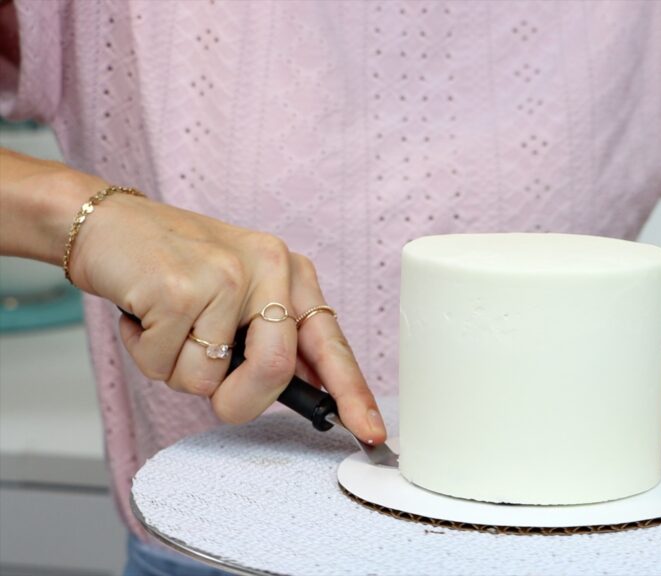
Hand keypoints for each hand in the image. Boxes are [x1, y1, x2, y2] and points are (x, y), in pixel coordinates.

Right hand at [56, 170, 384, 441]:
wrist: (109, 225)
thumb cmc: (175, 267)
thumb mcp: (240, 294)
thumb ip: (272, 339)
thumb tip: (309, 396)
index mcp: (292, 273)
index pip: (331, 343)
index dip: (353, 393)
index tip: (371, 432)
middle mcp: (270, 268)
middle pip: (275, 372)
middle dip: (238, 400)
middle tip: (213, 385)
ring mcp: (226, 275)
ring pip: (211, 380)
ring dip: (178, 371)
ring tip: (168, 326)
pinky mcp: (179, 288)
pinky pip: (168, 365)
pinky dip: (148, 354)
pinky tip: (145, 315)